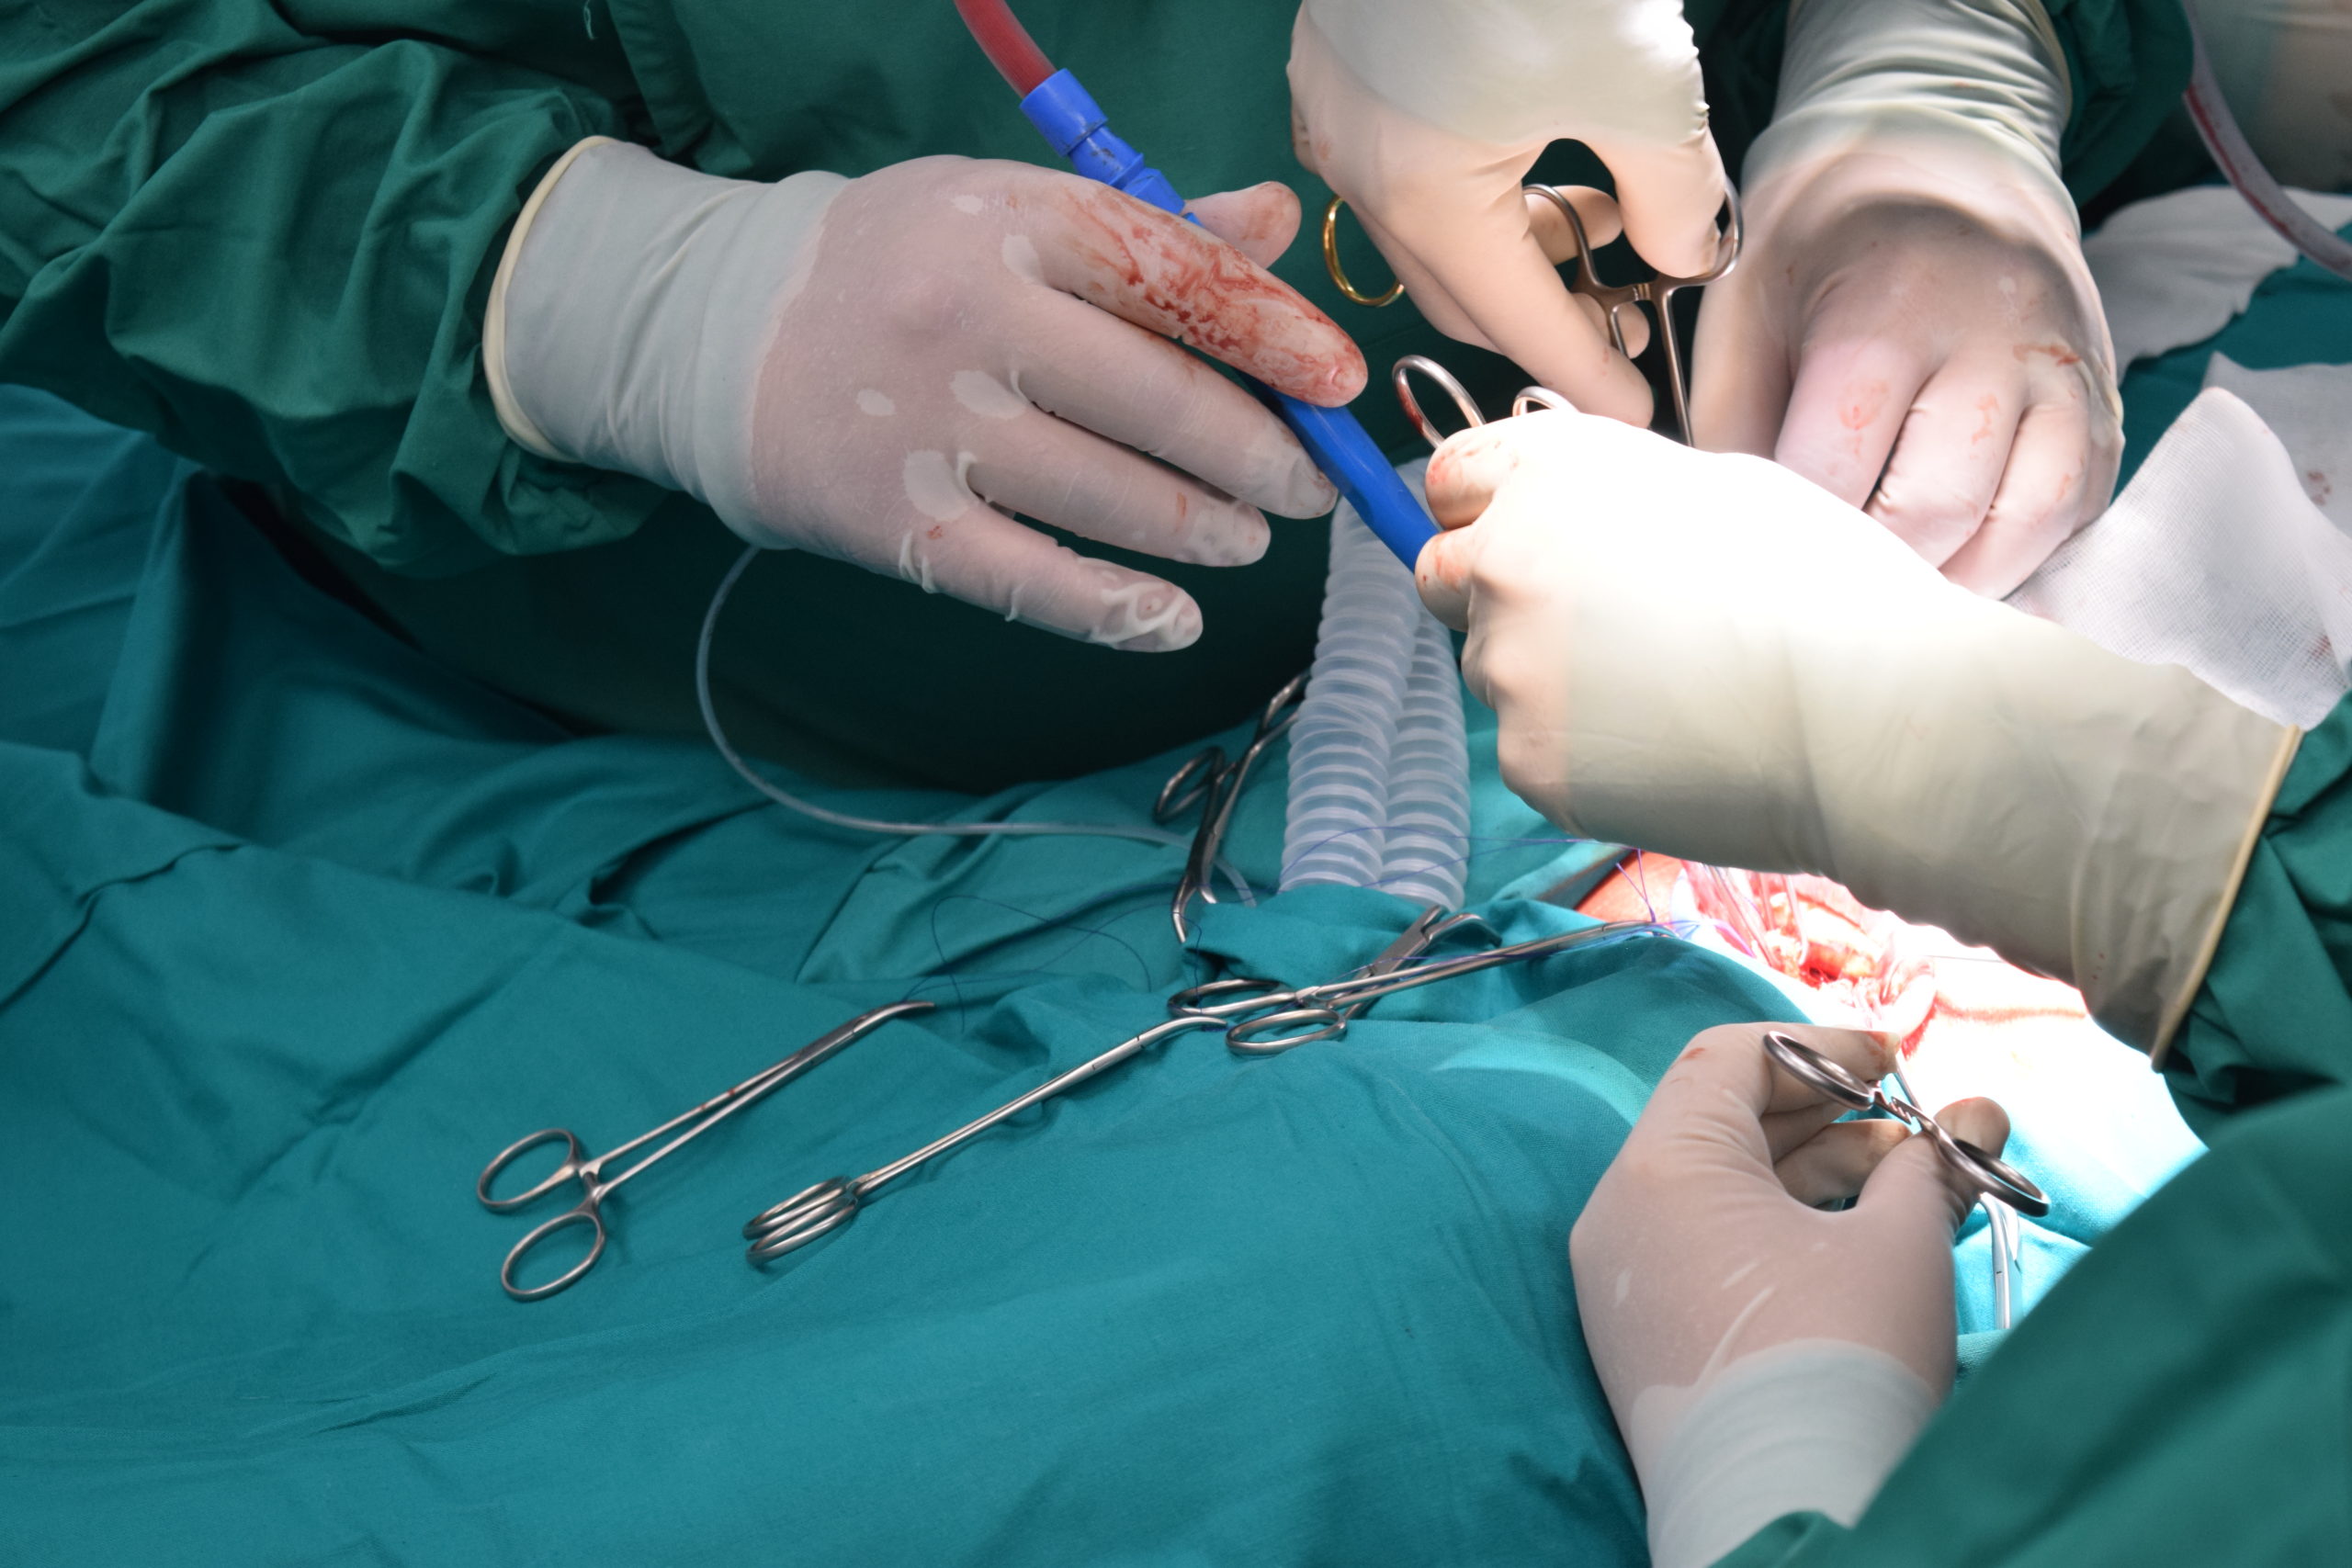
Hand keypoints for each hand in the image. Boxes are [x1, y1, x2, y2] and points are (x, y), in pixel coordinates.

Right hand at [493, 142, 1365, 651]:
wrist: (713, 329)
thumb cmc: (893, 267)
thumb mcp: (1008, 211)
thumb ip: (1147, 228)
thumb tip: (1281, 229)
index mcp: (1014, 220)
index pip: (1179, 279)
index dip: (1278, 337)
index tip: (1339, 383)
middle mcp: (972, 317)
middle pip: (1162, 402)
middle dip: (1260, 457)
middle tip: (1302, 487)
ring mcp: (928, 425)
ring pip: (1112, 498)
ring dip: (1204, 531)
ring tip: (1244, 540)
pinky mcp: (893, 521)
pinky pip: (1031, 582)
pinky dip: (1116, 610)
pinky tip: (1172, 620)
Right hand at [1288, 2, 1725, 424]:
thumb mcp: (1643, 85)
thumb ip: (1671, 196)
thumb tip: (1684, 254)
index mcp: (1426, 199)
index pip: (1517, 327)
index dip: (1583, 376)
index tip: (1634, 413)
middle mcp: (1359, 172)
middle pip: (1461, 292)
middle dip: (1543, 318)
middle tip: (1622, 322)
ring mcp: (1334, 117)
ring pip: (1428, 229)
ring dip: (1511, 242)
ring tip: (1598, 213)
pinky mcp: (1336, 66)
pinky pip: (1397, 166)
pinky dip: (1467, 185)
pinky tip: (1529, 150)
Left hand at [1415, 407, 2292, 1051]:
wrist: (1871, 714)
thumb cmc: (1826, 593)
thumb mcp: (1720, 486)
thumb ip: (1614, 492)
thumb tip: (1570, 512)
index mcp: (1555, 473)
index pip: (1450, 479)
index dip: (1481, 509)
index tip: (1516, 536)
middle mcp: (1508, 558)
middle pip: (1444, 576)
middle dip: (1495, 595)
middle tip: (1593, 628)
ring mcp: (1509, 666)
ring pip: (1494, 669)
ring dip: (1549, 679)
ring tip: (1667, 692)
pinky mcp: (1528, 758)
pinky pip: (1533, 750)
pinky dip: (1582, 754)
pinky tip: (1669, 747)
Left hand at [1572, 1022, 2008, 1567]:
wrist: (1784, 1515)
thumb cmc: (1840, 1363)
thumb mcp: (1899, 1245)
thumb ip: (1935, 1167)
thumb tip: (1977, 1121)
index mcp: (1662, 1165)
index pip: (1730, 1059)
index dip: (1821, 1051)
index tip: (1895, 1066)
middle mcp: (1620, 1211)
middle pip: (1723, 1122)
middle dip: (1833, 1120)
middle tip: (1921, 1137)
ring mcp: (1621, 1280)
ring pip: (1717, 1190)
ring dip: (1814, 1177)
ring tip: (1911, 1189)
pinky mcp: (1638, 1339)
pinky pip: (1700, 1249)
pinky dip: (1775, 1232)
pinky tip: (1856, 1244)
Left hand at [1690, 44, 2119, 595]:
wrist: (1936, 162)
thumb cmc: (1819, 256)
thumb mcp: (1745, 315)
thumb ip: (1733, 429)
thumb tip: (1737, 542)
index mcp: (1883, 312)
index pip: (1838, 471)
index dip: (1797, 539)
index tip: (1766, 570)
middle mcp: (1990, 336)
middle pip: (1935, 510)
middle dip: (1876, 571)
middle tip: (1829, 590)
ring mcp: (2060, 367)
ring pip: (2024, 520)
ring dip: (1955, 577)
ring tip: (1896, 586)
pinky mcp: (2101, 398)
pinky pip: (2076, 507)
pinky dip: (2019, 553)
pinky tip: (1959, 556)